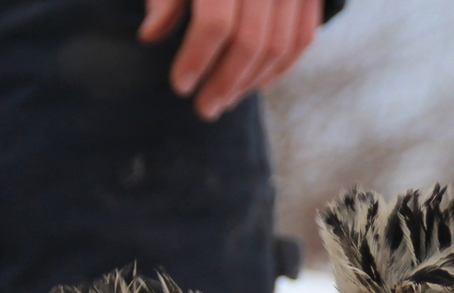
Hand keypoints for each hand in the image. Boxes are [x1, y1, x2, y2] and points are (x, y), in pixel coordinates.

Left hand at [138, 0, 320, 121]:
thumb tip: (150, 35)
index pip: (215, 23)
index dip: (196, 60)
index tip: (180, 85)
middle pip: (250, 41)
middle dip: (224, 83)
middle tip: (204, 109)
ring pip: (279, 45)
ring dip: (250, 83)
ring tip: (224, 101)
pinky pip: (304, 36)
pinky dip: (282, 67)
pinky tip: (257, 85)